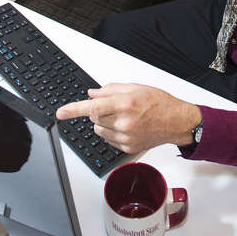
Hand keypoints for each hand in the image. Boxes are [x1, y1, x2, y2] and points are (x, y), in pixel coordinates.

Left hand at [56, 83, 201, 152]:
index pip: (93, 107)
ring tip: (122, 117)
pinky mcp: (128, 147)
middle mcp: (124, 122)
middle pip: (94, 119)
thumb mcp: (135, 87)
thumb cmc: (159, 102)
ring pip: (99, 130)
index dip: (74, 110)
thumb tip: (92, 94)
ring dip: (103, 123)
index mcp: (124, 104)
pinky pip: (108, 140)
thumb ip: (111, 89)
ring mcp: (126, 137)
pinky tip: (127, 126)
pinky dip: (112, 132)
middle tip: (114, 107)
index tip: (60, 113)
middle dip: (98, 112)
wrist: (176, 122)